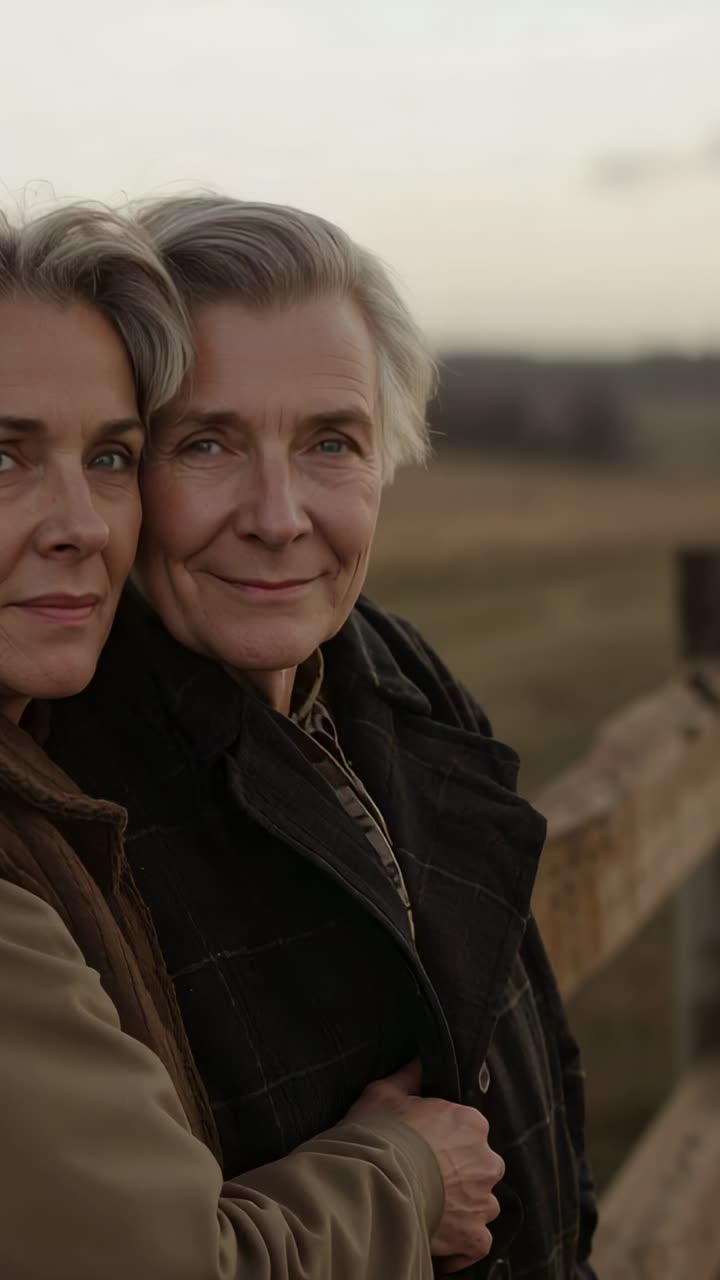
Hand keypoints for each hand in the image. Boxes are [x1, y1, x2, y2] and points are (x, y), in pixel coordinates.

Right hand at [346, 1059, 504, 1271]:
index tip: (423, 1146)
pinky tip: (441, 1236)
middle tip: (425, 1178)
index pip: (466, 1130)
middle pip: (478, 1167)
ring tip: (430, 1207)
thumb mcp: (386, 1093)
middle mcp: (487, 1161)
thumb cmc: (379, 1134)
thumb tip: (420, 1058)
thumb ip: (409, 1075)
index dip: (443, 1139)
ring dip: (461, 1206)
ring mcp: (483, 1202)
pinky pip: (477, 1241)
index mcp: (471, 1123)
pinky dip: (462, 1242)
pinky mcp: (474, 1236)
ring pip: (480, 1203)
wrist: (372, 1183)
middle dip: (457, 1173)